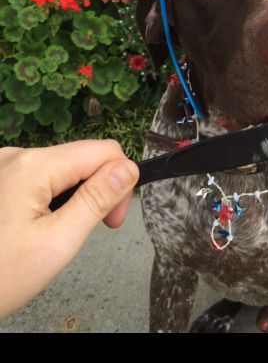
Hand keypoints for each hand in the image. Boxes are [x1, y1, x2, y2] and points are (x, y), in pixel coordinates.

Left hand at [0, 141, 138, 318]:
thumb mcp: (57, 243)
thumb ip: (96, 200)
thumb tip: (129, 168)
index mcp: (34, 166)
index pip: (104, 151)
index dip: (120, 183)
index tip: (112, 220)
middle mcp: (17, 155)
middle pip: (83, 158)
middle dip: (96, 192)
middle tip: (90, 233)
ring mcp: (5, 164)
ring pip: (64, 168)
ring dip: (72, 197)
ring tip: (56, 234)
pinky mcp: (0, 176)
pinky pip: (42, 176)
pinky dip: (51, 198)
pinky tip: (37, 226)